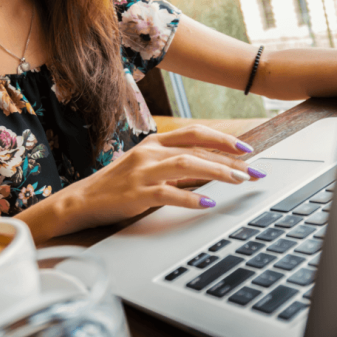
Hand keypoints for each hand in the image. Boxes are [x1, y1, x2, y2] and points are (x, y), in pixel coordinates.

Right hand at [60, 125, 266, 230]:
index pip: (195, 133)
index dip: (223, 139)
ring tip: (239, 181)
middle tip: (254, 171)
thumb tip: (211, 169)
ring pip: (187, 165)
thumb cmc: (119, 185)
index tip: (247, 149)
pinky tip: (208, 203)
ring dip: (217, 172)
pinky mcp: (136, 194)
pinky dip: (191, 197)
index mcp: (155, 143)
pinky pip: (169, 193)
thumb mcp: (147, 167)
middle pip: (197, 149)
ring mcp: (143, 172)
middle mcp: (150, 152)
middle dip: (230, 159)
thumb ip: (175, 164)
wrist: (82, 200)